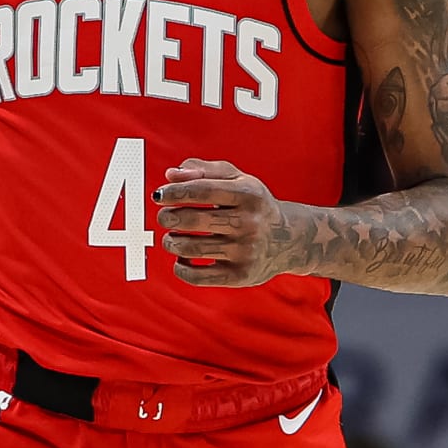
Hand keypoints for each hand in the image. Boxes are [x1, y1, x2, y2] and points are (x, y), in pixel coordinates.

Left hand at [155, 161, 303, 288]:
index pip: (202, 190)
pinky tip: (183, 258)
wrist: (288, 239)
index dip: (174, 192)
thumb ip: (203, 171)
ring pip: (190, 248)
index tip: (159, 195)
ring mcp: (245, 251)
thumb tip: (170, 176)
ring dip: (170, 242)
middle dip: (168, 217)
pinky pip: (196, 276)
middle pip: (193, 219)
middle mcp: (249, 223)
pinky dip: (180, 267)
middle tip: (164, 217)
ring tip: (171, 237)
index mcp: (248, 194)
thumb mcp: (237, 179)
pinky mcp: (240, 275)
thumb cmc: (254, 205)